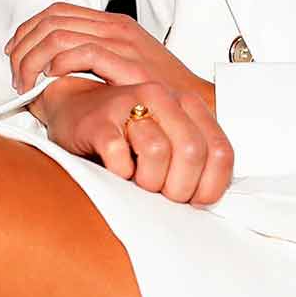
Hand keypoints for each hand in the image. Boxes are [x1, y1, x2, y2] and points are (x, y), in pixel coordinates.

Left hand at [7, 3, 214, 113]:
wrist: (198, 103)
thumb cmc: (160, 90)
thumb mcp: (125, 62)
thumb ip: (94, 57)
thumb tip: (54, 66)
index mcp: (110, 22)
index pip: (56, 12)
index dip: (28, 29)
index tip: (14, 52)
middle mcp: (113, 26)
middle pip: (51, 21)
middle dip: (24, 46)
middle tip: (16, 73)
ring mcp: (121, 43)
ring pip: (59, 35)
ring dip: (34, 59)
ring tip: (27, 83)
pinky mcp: (128, 63)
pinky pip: (83, 53)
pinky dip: (59, 64)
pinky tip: (50, 79)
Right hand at [37, 76, 232, 204]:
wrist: (74, 111)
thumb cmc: (125, 134)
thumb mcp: (168, 140)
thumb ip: (194, 159)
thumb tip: (211, 199)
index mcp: (186, 104)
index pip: (220, 151)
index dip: (210, 185)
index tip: (194, 198)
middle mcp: (161, 97)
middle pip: (192, 151)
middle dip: (179, 186)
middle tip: (162, 193)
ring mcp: (128, 103)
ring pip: (158, 152)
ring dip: (148, 180)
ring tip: (137, 178)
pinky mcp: (100, 120)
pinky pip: (119, 157)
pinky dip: (120, 174)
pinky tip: (116, 168)